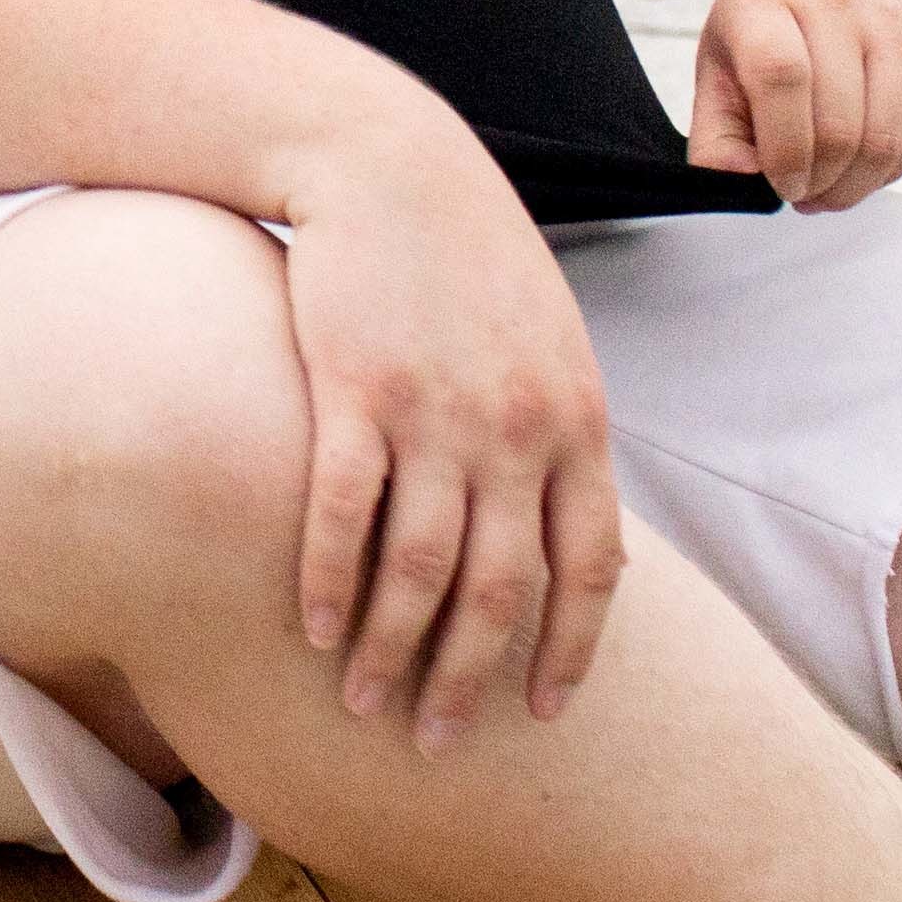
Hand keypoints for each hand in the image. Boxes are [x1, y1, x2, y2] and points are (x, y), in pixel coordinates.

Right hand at [269, 128, 623, 748]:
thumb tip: (572, 535)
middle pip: (499, 589)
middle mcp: (517, 428)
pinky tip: (309, 626)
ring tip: (362, 702)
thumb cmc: (467, 254)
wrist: (388, 160)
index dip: (571, 650)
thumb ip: (562, 436)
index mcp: (578, 420)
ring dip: (388, 649)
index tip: (545, 712)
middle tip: (439, 741)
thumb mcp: (548, 339)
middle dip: (469, 678)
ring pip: (417, 568)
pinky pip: (340, 512)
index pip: (591, 569)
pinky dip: (325, 580)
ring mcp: (435, 412)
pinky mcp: (354, 389)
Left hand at [687, 0, 901, 210]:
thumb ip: (715, 140)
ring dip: (853, 186)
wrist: (827, 6)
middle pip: (838, 122)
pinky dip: (885, 174)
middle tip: (802, 196)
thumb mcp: (719, 82)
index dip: (784, 147)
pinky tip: (857, 169)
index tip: (782, 185)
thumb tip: (742, 179)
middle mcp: (833, 1)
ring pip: (883, 138)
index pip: (781, 76)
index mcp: (763, 2)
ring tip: (827, 190)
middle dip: (820, 181)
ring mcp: (891, 24)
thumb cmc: (764, 49)